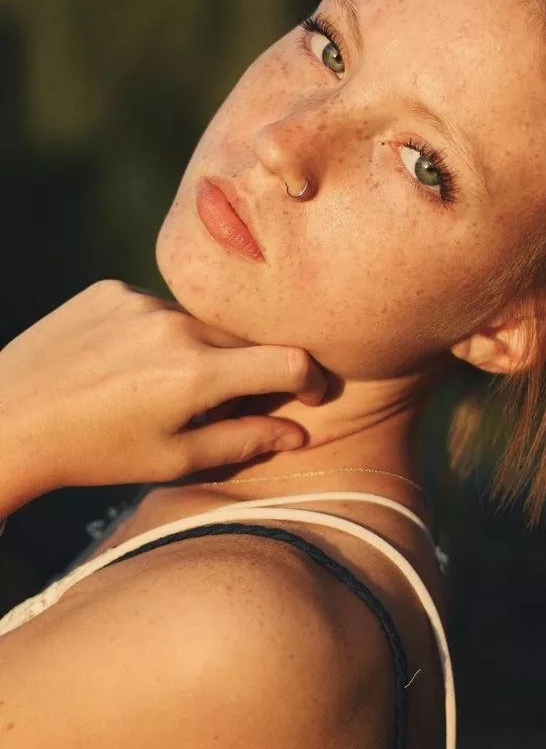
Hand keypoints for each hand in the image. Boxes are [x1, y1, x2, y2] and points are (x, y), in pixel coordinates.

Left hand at [0, 280, 326, 509]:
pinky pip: (156, 308)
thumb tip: (300, 432)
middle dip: (247, 371)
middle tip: (218, 405)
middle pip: (244, 341)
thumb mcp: (173, 459)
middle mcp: (174, 326)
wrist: (6, 419)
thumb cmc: (94, 453)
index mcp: (195, 375)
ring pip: (199, 324)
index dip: (311, 380)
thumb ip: (244, 441)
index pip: (287, 361)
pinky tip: (123, 364)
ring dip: (197, 352)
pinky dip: (156, 334)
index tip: (312, 395)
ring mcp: (139, 300)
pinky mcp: (110, 289)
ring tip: (154, 387)